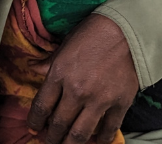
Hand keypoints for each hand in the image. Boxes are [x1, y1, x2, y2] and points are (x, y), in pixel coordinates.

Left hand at [29, 14, 138, 142]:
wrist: (129, 29)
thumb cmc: (94, 32)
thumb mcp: (65, 44)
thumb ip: (49, 62)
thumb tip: (33, 68)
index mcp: (59, 74)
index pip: (41, 107)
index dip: (35, 121)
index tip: (34, 128)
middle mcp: (77, 91)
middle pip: (59, 124)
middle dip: (52, 137)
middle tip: (50, 141)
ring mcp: (99, 99)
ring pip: (80, 134)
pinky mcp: (120, 103)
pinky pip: (109, 129)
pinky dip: (103, 138)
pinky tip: (98, 141)